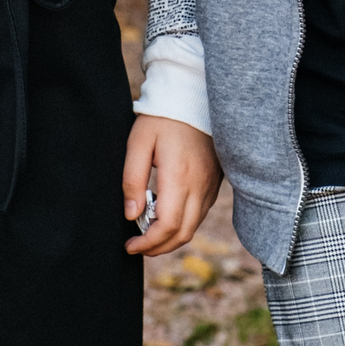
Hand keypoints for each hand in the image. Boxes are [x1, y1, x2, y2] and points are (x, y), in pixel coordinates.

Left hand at [124, 114, 220, 255]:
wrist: (192, 97)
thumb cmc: (162, 119)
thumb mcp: (138, 144)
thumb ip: (132, 181)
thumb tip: (132, 215)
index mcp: (179, 177)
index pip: (168, 226)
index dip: (148, 243)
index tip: (130, 245)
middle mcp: (200, 186)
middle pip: (183, 233)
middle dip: (158, 248)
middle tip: (137, 247)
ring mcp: (210, 185)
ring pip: (194, 226)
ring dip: (171, 239)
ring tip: (148, 234)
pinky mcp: (215, 182)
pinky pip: (201, 214)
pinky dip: (184, 225)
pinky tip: (166, 218)